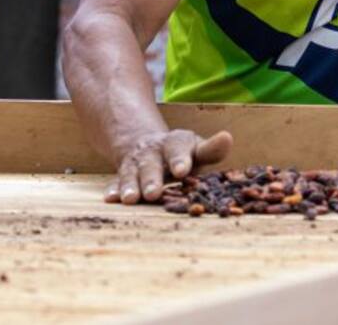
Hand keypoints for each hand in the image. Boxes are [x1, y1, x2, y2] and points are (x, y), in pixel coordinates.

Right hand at [104, 128, 233, 203]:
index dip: (179, 159)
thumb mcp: (196, 149)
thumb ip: (212, 149)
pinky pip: (116, 181)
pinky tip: (110, 198)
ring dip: (130, 186)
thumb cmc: (182, 154)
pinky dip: (114, 190)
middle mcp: (153, 152)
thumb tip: (227, 138)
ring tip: (130, 199)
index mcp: (175, 144)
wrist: (148, 144)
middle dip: (152, 179)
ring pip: (132, 174)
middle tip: (154, 193)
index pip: (178, 149)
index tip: (182, 171)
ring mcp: (136, 163)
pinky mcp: (124, 174)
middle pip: (151, 164)